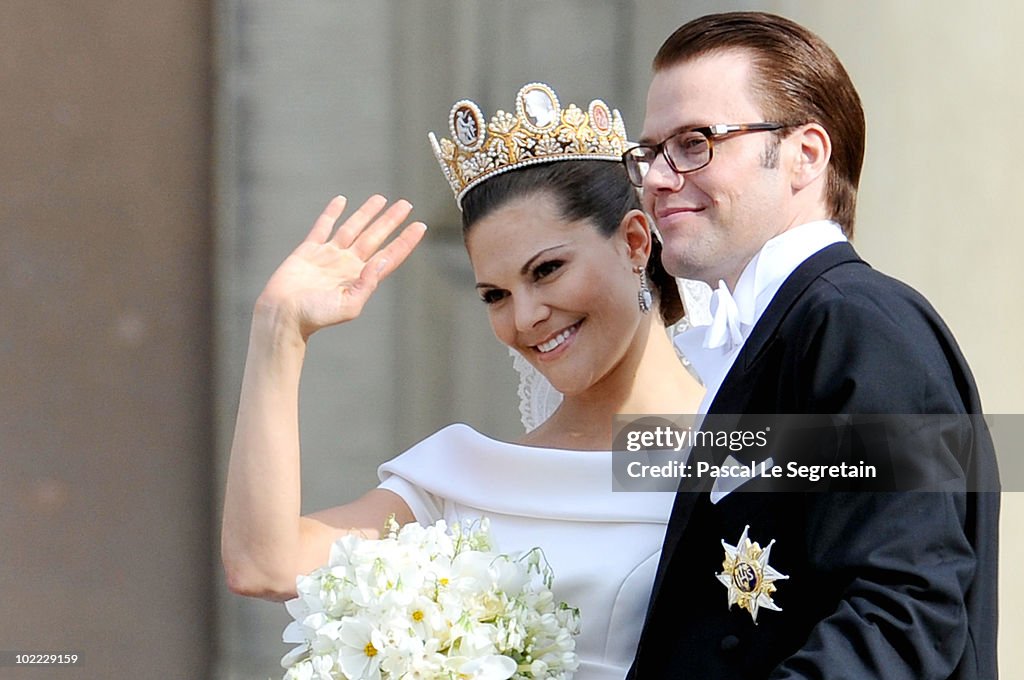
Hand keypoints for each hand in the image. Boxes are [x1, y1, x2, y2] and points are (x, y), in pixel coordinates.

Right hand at [257, 195, 426, 338]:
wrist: (283, 314)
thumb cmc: (315, 316)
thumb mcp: (349, 306)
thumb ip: (367, 284)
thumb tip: (382, 262)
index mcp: (361, 278)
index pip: (389, 255)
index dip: (405, 241)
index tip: (420, 226)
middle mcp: (348, 264)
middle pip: (375, 237)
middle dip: (391, 220)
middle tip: (406, 204)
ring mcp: (329, 256)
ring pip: (352, 228)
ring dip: (366, 213)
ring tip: (381, 198)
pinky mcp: (308, 250)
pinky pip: (323, 226)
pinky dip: (332, 213)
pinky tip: (342, 200)